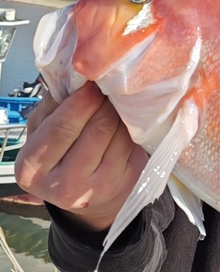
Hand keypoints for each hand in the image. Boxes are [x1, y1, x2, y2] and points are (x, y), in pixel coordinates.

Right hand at [15, 82, 147, 232]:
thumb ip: (52, 104)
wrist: (80, 193)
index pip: (62, 126)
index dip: (81, 99)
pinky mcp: (125, 186)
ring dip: (121, 113)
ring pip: (120, 134)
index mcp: (33, 167)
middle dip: (105, 102)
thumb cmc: (57, 153)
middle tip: (107, 87)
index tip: (91, 82)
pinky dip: (133, 129)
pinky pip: (135, 145)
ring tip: (115, 103)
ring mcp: (97, 189)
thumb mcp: (41, 130)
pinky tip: (125, 123)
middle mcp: (64, 185)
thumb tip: (76, 78)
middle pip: (97, 128)